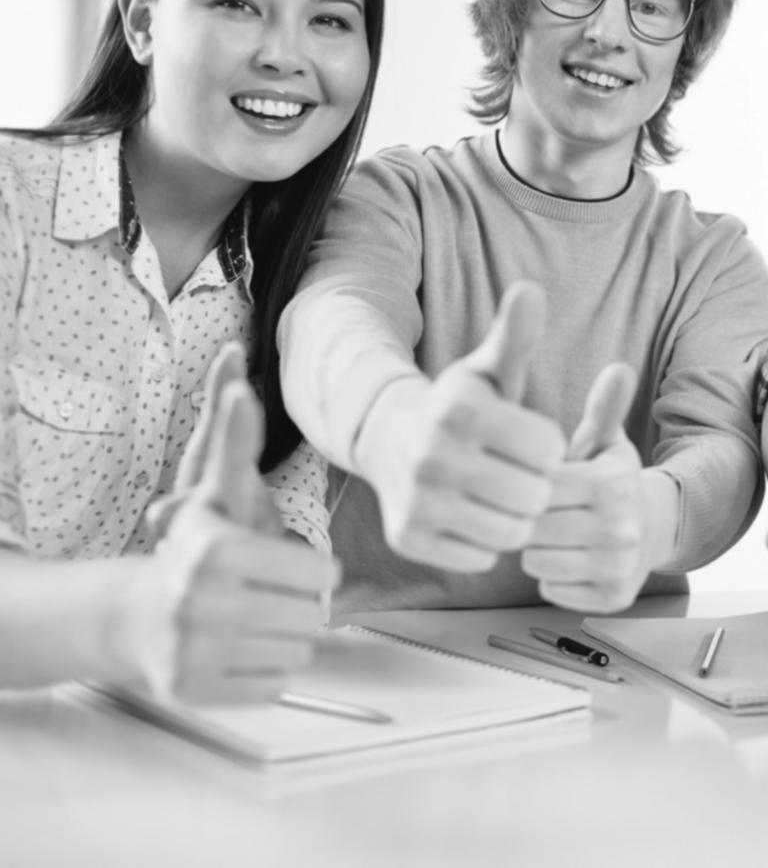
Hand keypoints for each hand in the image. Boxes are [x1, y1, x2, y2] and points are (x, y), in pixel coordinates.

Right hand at [119, 355, 336, 702]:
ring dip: (285, 638)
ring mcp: (194, 651)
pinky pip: (273, 687)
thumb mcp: (216, 494)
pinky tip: (236, 649)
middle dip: (299, 605)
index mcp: (217, 552)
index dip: (312, 571)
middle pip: (310, 616)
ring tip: (253, 620)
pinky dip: (264, 672)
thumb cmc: (193, 550)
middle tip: (268, 596)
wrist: (136, 615)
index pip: (319, 574)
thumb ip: (235, 445)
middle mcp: (200, 601)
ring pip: (297, 653)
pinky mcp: (195, 691)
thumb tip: (241, 388)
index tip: (285, 564)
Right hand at [356, 282, 566, 572]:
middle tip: (518, 473)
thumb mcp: (489, 370)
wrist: (392, 443)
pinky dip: (487, 542)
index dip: (547, 446)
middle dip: (536, 485)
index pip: (549, 448)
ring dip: (516, 516)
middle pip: (534, 494)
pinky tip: (474, 515)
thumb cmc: (461, 408)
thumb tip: (532, 288)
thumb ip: (515, 335)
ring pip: (512, 531)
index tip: (529, 440)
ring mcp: (417, 502)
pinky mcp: (409, 540)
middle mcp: (431, 457)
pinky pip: (483, 557)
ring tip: (503, 495)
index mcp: (460, 412)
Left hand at [523, 363, 668, 612]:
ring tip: (555, 535)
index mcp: (612, 483)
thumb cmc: (611, 481)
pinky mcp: (612, 598)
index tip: (543, 483)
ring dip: (537, 549)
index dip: (533, 486)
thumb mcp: (605, 442)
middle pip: (534, 528)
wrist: (651, 530)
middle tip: (546, 512)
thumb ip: (603, 408)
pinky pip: (552, 590)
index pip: (539, 488)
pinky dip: (553, 577)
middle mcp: (621, 527)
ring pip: (536, 562)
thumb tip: (619, 367)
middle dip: (532, 519)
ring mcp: (618, 567)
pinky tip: (569, 559)